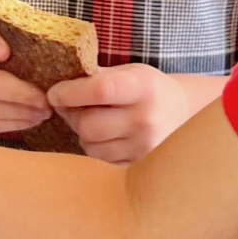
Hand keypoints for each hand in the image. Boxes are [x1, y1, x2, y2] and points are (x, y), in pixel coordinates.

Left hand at [49, 64, 190, 164]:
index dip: (70, 92)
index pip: (99, 89)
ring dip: (84, 134)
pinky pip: (101, 161)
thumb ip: (95, 77)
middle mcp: (145, 119)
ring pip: (90, 146)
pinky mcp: (139, 165)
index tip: (55, 94)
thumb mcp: (129, 73)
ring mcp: (144, 146)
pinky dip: (97, 149)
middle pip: (88, 125)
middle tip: (74, 108)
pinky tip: (108, 137)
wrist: (183, 113)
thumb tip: (56, 88)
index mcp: (142, 87)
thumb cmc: (148, 89)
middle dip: (73, 116)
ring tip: (97, 122)